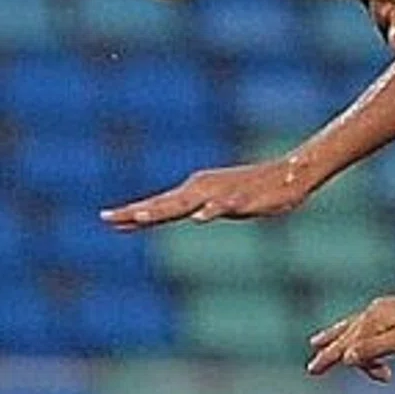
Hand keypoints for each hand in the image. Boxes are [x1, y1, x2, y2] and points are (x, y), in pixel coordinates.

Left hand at [102, 155, 309, 228]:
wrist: (290, 173)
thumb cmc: (256, 190)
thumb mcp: (222, 202)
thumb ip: (203, 207)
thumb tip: (187, 214)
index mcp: (194, 191)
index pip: (157, 205)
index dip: (131, 214)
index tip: (105, 220)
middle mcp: (201, 189)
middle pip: (162, 205)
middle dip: (134, 213)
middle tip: (106, 219)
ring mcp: (220, 193)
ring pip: (185, 204)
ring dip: (161, 211)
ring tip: (139, 218)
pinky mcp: (242, 198)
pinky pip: (224, 206)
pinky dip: (211, 211)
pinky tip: (200, 218)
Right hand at [307, 288, 394, 380]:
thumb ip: (376, 349)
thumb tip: (347, 356)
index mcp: (375, 320)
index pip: (346, 345)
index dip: (330, 359)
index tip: (313, 371)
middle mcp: (374, 312)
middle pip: (347, 335)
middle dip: (330, 352)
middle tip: (313, 368)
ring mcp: (384, 310)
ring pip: (353, 326)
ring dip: (337, 338)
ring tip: (318, 342)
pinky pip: (366, 323)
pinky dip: (354, 332)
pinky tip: (355, 334)